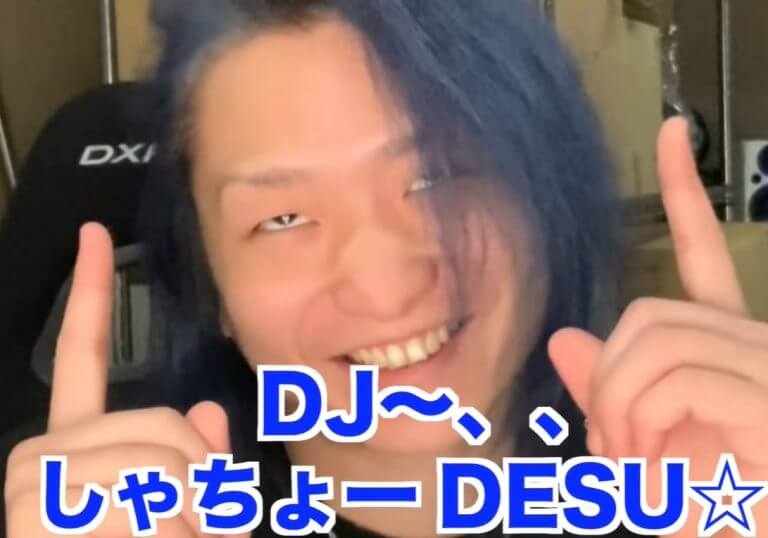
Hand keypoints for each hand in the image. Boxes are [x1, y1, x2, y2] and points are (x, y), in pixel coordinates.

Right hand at [4, 224, 245, 536]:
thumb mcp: (180, 513)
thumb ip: (193, 459)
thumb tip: (208, 413)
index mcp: (76, 444)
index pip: (85, 354)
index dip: (92, 291)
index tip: (95, 233)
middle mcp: (43, 453)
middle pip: (163, 426)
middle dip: (202, 482)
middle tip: (199, 525)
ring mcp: (33, 484)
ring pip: (162, 464)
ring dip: (189, 516)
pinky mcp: (35, 510)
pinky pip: (142, 502)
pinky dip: (164, 530)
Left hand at [550, 117, 767, 536]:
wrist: (739, 530)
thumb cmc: (698, 497)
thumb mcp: (640, 441)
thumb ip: (606, 391)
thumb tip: (566, 338)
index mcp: (721, 343)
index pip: (701, 252)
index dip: (685, 191)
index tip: (672, 133)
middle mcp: (753, 343)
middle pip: (646, 312)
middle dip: (607, 380)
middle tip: (611, 441)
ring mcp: (765, 368)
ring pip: (654, 341)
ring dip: (619, 409)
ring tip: (632, 461)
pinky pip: (674, 380)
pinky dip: (642, 427)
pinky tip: (655, 470)